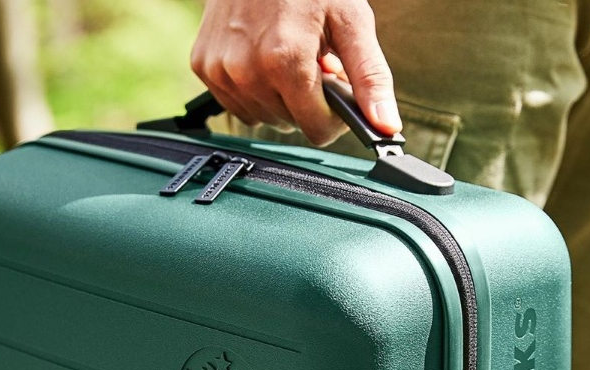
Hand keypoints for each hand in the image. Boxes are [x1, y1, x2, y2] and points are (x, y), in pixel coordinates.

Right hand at [190, 0, 401, 146]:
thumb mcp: (351, 20)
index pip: (317, 130)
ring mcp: (220, 70)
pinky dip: (254, 90)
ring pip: (264, 118)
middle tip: (313, 62)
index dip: (334, 117)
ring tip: (287, 56)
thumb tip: (386, 125)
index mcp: (285, 61)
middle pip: (291, 124)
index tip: (337, 91)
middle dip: (306, 100)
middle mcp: (247, 70)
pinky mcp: (204, 66)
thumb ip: (370, 77)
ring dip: (280, 97)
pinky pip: (237, 105)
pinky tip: (261, 58)